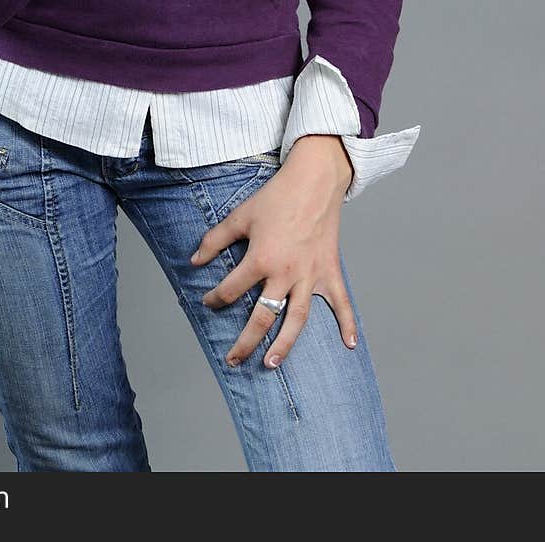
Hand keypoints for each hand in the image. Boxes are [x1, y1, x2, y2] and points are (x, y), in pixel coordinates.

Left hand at [191, 135, 356, 369]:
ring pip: (297, 319)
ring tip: (272, 364)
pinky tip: (349, 344)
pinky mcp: (330, 271)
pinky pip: (341, 302)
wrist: (314, 180)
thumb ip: (215, 240)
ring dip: (285, 345)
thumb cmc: (276, 197)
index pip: (232, 289)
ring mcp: (310, 275)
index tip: (208, 301)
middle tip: (233, 360)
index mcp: (261, 259)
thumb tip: (194, 261)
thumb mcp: (240, 215)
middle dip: (246, 341)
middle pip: (263, 316)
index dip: (215, 298)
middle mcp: (286, 273)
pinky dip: (347, 323)